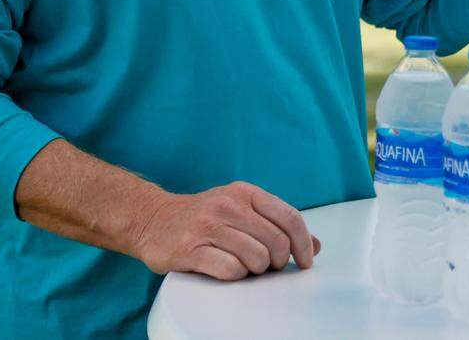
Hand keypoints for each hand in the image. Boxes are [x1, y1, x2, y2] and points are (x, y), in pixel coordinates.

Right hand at [134, 180, 321, 279]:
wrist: (153, 219)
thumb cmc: (204, 217)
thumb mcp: (241, 209)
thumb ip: (276, 224)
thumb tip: (315, 246)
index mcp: (244, 192)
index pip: (289, 217)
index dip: (304, 243)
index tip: (305, 262)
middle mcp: (228, 205)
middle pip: (276, 242)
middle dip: (278, 262)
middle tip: (266, 266)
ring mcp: (208, 227)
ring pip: (256, 259)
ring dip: (255, 270)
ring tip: (243, 265)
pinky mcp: (191, 250)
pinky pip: (230, 271)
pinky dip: (234, 276)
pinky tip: (225, 269)